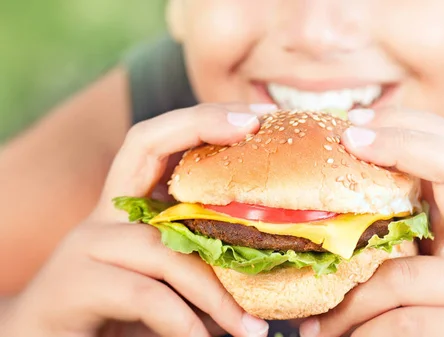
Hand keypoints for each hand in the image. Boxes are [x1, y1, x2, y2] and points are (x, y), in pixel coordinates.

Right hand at [3, 103, 277, 336]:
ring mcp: (87, 245)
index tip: (257, 116)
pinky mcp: (74, 284)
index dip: (204, 119)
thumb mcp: (169, 286)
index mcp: (130, 210)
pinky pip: (145, 295)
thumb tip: (270, 270)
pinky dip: (183, 321)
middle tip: (256, 126)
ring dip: (215, 291)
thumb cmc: (118, 319)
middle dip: (203, 125)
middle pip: (146, 143)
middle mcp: (106, 215)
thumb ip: (202, 268)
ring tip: (253, 328)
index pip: (159, 143)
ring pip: (162, 245)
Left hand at [299, 107, 443, 336]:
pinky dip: (359, 333)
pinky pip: (403, 323)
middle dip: (398, 144)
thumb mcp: (435, 261)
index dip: (410, 127)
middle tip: (346, 140)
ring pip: (400, 275)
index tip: (356, 123)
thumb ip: (400, 232)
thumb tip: (321, 211)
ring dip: (345, 299)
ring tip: (311, 321)